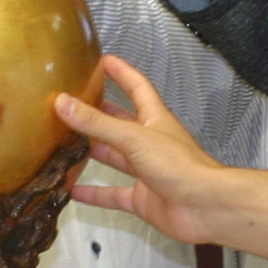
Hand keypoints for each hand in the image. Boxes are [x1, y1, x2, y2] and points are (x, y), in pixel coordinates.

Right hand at [51, 56, 240, 243]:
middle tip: (74, 105)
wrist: (204, 207)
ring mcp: (146, 171)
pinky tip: (74, 190)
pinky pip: (113, 194)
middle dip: (100, 115)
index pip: (137, 88)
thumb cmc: (180, 166)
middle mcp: (150, 143)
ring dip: (93, 152)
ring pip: (115, 158)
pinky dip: (94, 193)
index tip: (103, 61)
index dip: (121, 73)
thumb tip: (64, 103)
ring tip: (66, 145)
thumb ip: (97, 123)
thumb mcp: (134, 137)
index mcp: (154, 120)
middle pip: (121, 123)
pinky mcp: (143, 198)